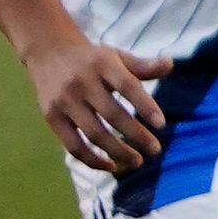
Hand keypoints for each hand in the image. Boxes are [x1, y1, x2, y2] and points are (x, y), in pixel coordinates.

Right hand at [29, 35, 171, 173]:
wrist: (47, 51)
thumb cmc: (92, 59)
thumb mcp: (117, 56)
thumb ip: (143, 65)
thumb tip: (170, 65)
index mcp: (103, 65)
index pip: (127, 86)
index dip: (145, 106)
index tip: (161, 125)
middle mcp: (82, 83)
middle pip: (113, 114)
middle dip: (136, 135)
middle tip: (155, 150)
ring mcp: (65, 101)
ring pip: (94, 133)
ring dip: (118, 152)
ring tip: (138, 162)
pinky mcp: (51, 117)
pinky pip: (72, 145)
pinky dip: (92, 160)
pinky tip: (111, 166)